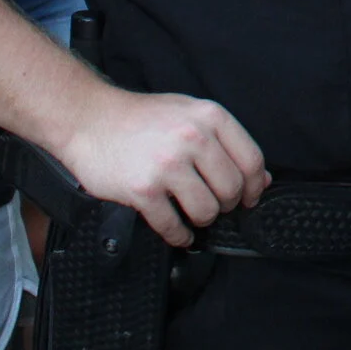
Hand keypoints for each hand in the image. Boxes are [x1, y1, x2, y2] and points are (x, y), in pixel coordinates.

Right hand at [52, 86, 269, 246]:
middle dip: (226, 205)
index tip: (249, 198)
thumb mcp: (190, 114)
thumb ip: (225, 141)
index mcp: (210, 117)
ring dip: (202, 220)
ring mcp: (167, 165)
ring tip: (192, 214)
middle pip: (231, 189)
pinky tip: (177, 232)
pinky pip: (173, 225)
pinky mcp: (143, 189)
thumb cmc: (142, 119)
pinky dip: (179, 235)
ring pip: (206, 211)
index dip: (254, 186)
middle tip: (214, 205)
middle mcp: (192, 138)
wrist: (90, 119)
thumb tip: (260, 178)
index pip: (251, 159)